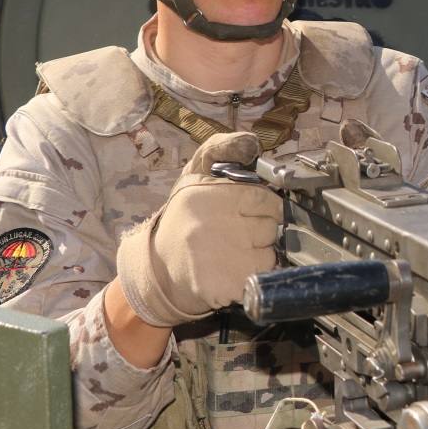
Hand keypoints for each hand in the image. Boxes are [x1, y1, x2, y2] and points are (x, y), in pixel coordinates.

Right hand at [116, 132, 281, 326]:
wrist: (157, 272)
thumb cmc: (183, 220)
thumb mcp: (194, 176)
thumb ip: (220, 149)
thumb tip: (251, 141)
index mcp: (209, 194)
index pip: (266, 200)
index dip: (262, 209)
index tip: (246, 215)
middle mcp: (217, 224)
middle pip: (271, 227)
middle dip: (260, 232)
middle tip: (235, 236)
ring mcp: (224, 258)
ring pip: (270, 254)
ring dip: (258, 257)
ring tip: (232, 255)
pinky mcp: (228, 286)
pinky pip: (262, 278)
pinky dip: (253, 278)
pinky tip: (232, 274)